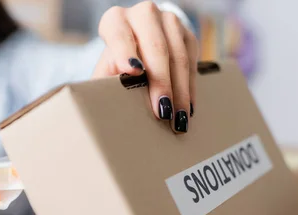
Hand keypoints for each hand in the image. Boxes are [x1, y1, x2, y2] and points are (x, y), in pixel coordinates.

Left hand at [93, 1, 197, 133]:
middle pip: (156, 47)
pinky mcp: (187, 33)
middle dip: (160, 82)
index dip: (125, 52)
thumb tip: (113, 96)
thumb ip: (105, 81)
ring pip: (178, 56)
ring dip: (180, 90)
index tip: (132, 72)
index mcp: (116, 20)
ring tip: (177, 118)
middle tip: (162, 112)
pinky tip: (188, 108)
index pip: (119, 33)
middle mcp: (143, 14)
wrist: (138, 49)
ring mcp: (168, 21)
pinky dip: (190, 88)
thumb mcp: (106, 72)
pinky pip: (192, 61)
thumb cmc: (117, 66)